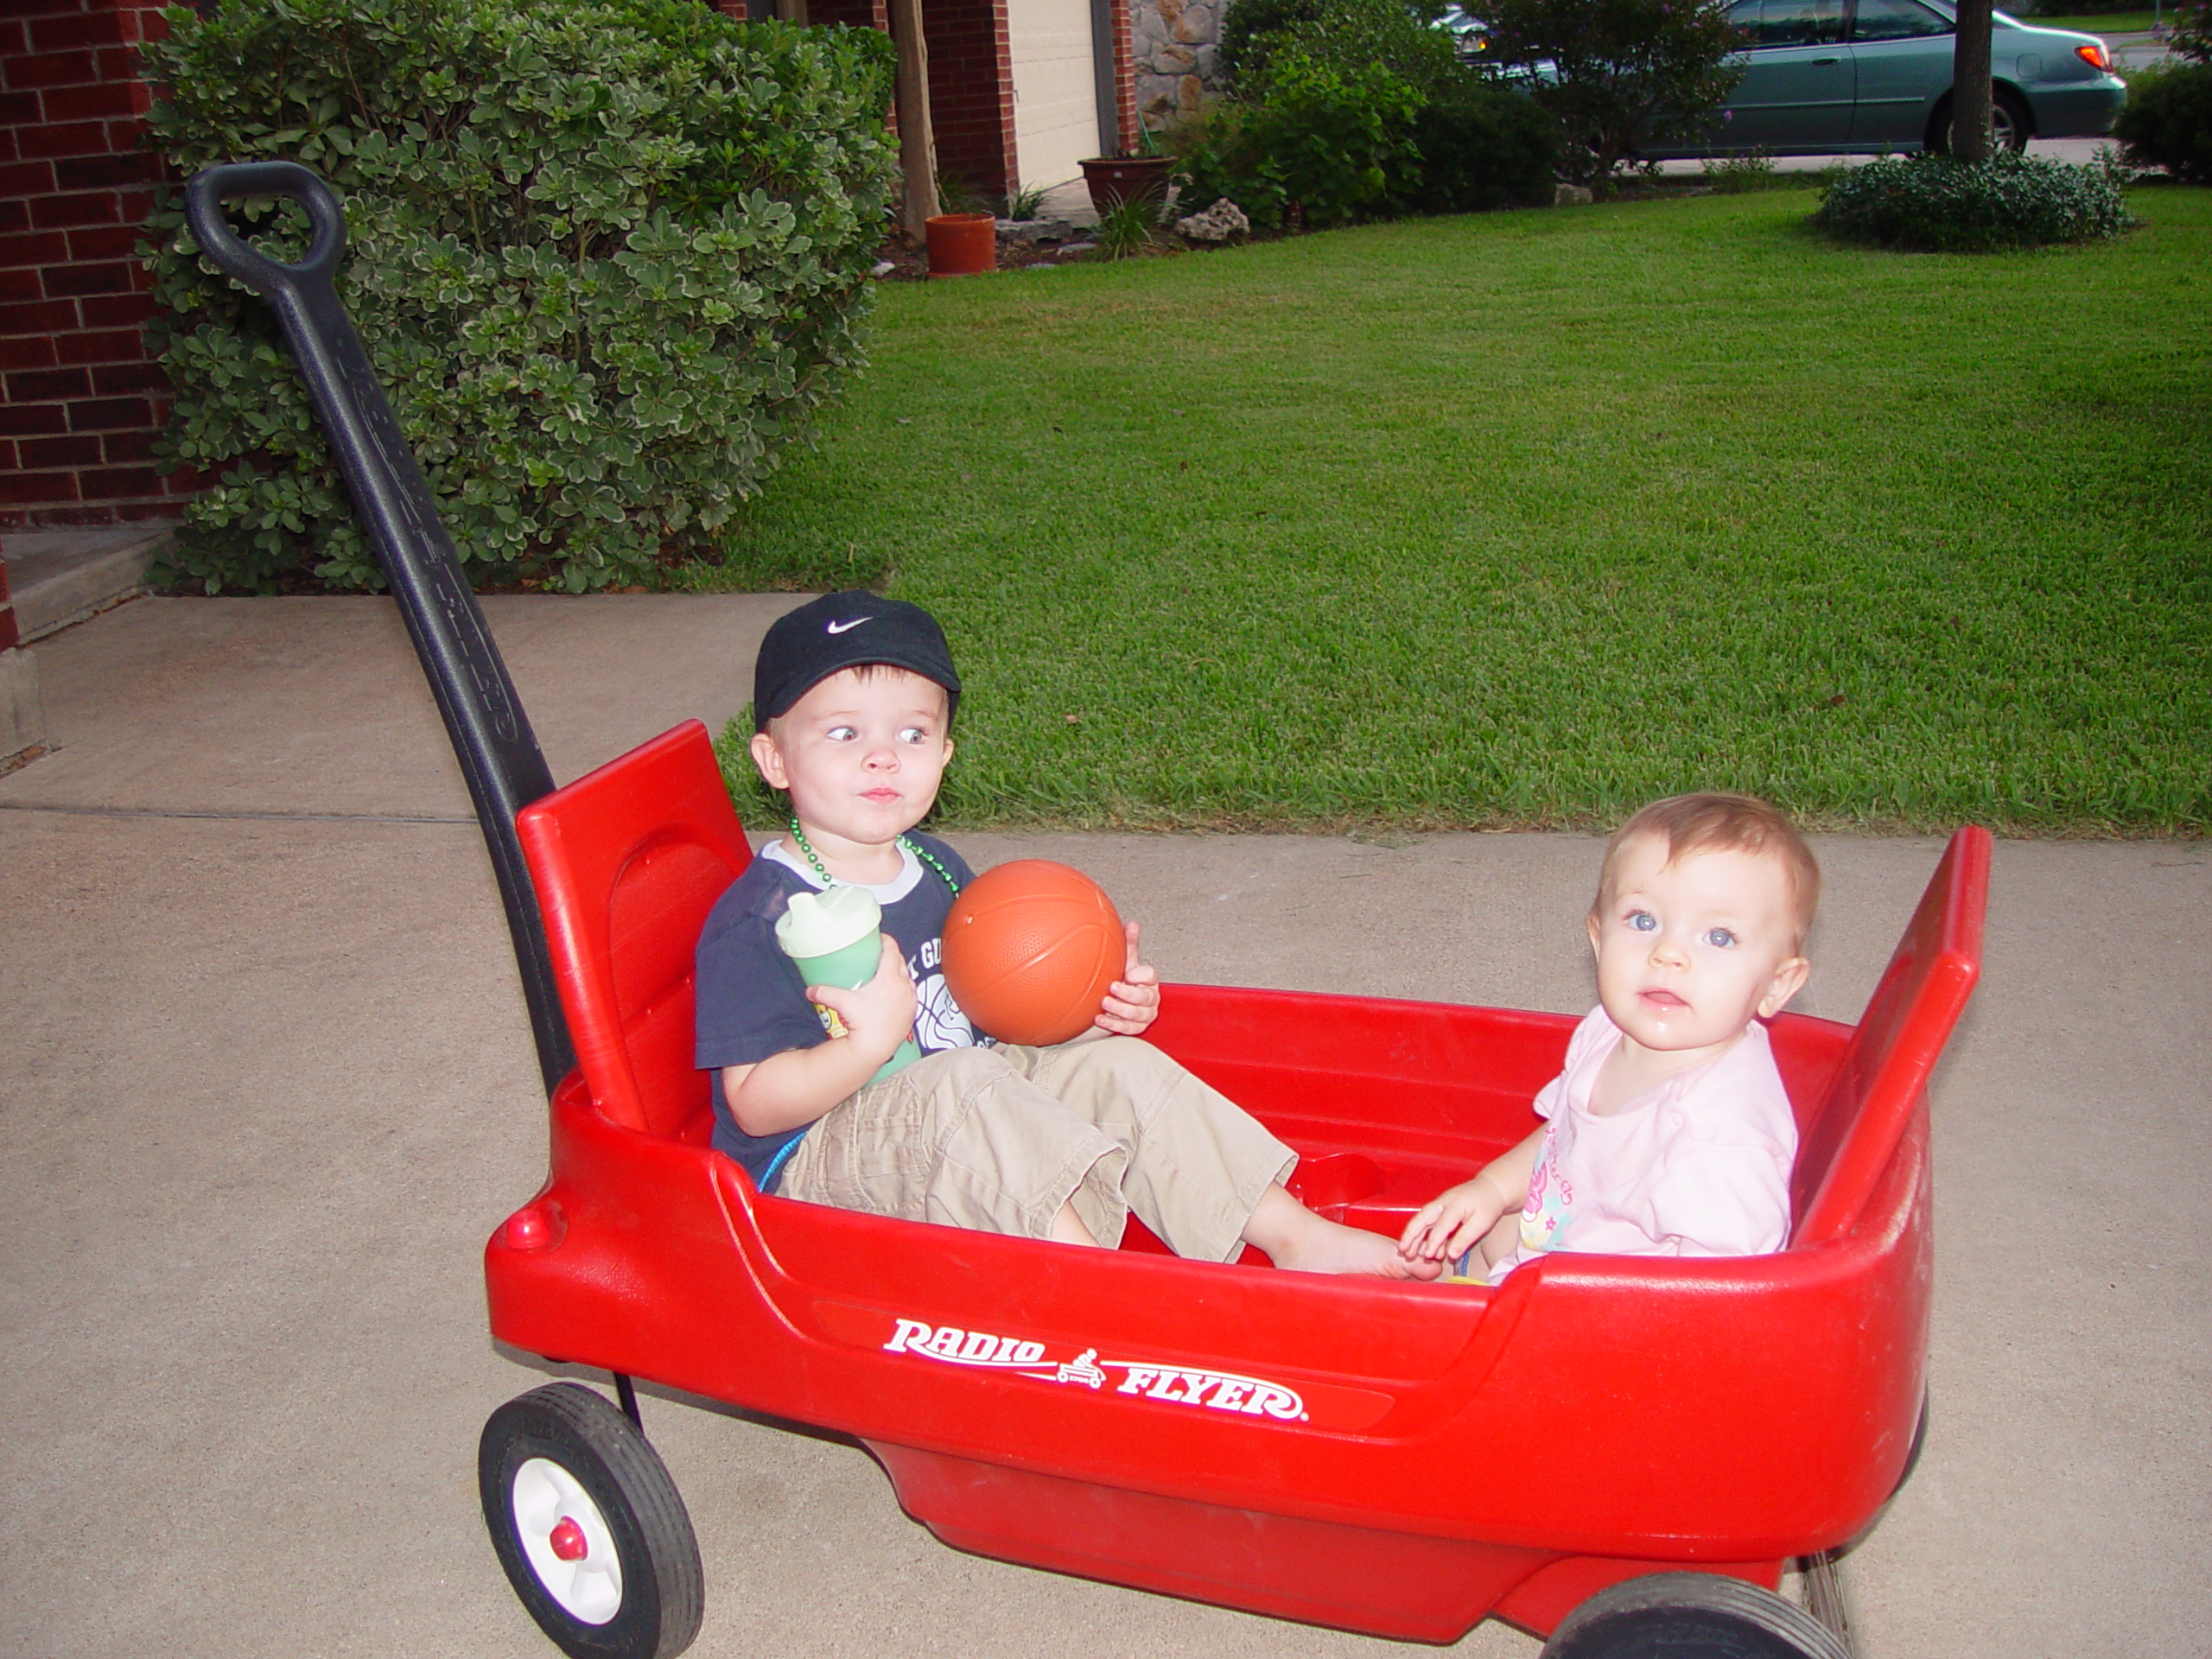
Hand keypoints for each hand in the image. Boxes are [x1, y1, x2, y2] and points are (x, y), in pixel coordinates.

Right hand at [806, 935, 917, 1067]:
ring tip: (888, 973)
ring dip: (900, 973)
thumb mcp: (842, 1003)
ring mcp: (910, 1000)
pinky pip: (910, 995)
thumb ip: (825, 992)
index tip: (881, 937)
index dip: (887, 941)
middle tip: (880, 954)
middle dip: (892, 956)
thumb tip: (810, 991)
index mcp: (890, 978)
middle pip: (901, 962)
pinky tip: (895, 994)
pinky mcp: (912, 1013)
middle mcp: (903, 986)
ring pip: (908, 978)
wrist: (876, 1048)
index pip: (892, 951)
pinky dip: (904, 989)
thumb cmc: (862, 1024)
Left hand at [1094, 919, 1160, 1035]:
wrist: (1110, 1002)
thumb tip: (1132, 924)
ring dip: (1120, 1010)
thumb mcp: (1124, 962)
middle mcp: (1150, 997)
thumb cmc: (1120, 979)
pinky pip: (1128, 1028)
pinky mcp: (1136, 1028)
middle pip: (1145, 997)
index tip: (1127, 973)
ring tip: (1104, 1003)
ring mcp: (1144, 1014)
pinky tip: (1099, 1018)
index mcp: (1148, 979)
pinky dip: (1113, 1024)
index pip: (1150, 975)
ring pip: (1137, 1015)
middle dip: (1129, 994)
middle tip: (1112, 987)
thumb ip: (1129, 944)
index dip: (1140, 975)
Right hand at [1398, 1171, 1511, 1265]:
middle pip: (1422, 1218)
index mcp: (1455, 1205)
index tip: (1428, 1255)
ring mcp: (1440, 1203)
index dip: (1434, 1241)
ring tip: (1405, 1251)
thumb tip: (1451, 1255)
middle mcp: (1443, 1202)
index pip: (1442, 1225)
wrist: (1491, 1188)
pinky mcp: (1440, 1207)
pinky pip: (1427, 1219)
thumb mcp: (1482, 1223)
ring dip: (1412, 1234)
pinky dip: (1421, 1232)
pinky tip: (1422, 1247)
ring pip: (1421, 1218)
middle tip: (1402, 1250)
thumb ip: (1465, 1238)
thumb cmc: (1489, 1205)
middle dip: (1410, 1234)